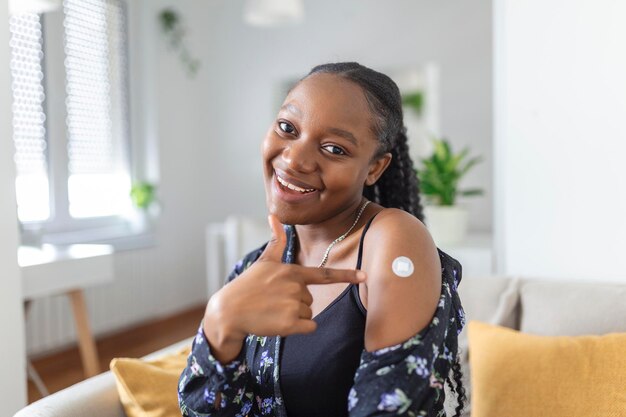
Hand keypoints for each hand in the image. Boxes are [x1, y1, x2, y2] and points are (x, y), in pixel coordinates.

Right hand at [203, 214, 365, 361]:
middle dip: (296, 302)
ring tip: (273, 310)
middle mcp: (296, 287)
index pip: (325, 274)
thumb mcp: (263, 262)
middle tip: (273, 300)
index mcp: (293, 272)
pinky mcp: (290, 324)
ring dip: (294, 316)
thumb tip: (273, 216)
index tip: (365, 276)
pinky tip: (278, 322)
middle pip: (311, 299)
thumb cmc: (248, 285)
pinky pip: (309, 328)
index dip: (347, 276)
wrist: (229, 310)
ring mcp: (294, 305)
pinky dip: (297, 329)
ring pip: (309, 314)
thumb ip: (275, 241)